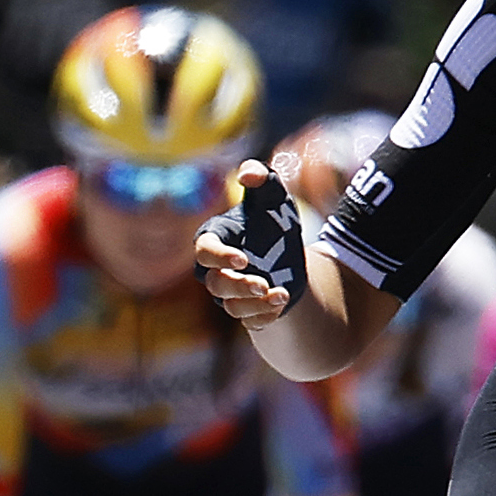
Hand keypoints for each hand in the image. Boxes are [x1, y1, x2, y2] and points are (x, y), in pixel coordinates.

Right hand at [195, 161, 298, 332]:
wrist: (291, 254)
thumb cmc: (273, 220)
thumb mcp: (273, 196)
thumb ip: (261, 178)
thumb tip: (248, 174)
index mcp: (216, 239)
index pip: (204, 250)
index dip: (219, 257)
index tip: (243, 259)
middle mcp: (216, 269)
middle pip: (215, 284)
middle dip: (237, 285)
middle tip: (263, 284)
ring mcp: (229, 292)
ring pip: (230, 306)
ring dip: (254, 304)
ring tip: (281, 295)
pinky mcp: (246, 310)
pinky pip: (248, 322)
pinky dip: (264, 317)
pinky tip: (280, 306)